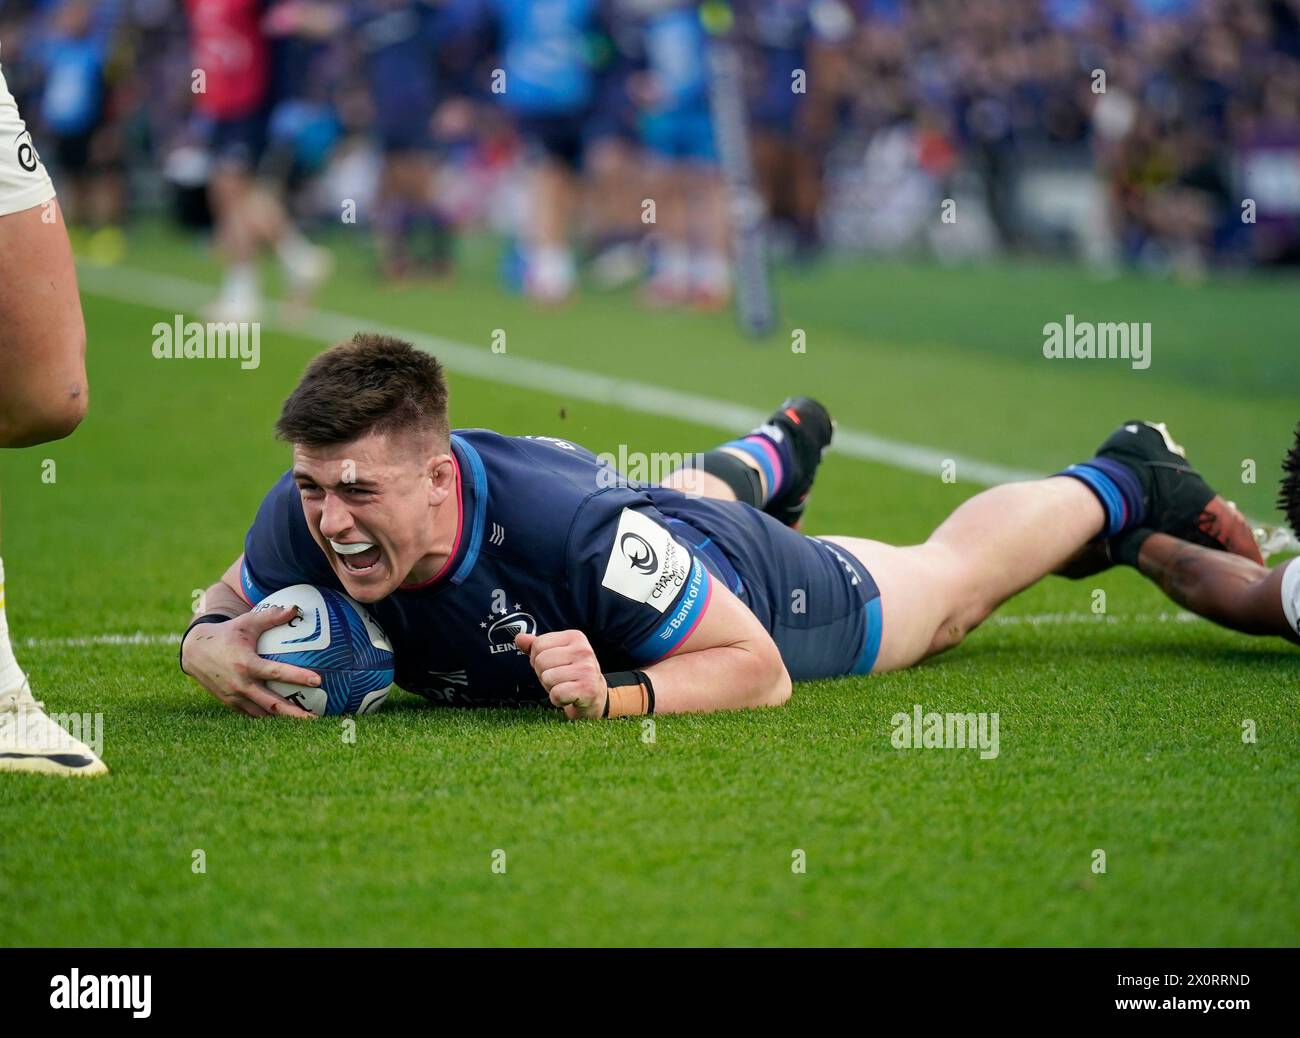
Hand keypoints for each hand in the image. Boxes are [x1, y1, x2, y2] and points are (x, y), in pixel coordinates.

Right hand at [181, 606, 318, 717]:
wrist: (194, 650)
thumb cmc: (227, 633)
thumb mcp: (248, 622)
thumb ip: (272, 616)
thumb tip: (296, 608)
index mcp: (246, 663)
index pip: (277, 672)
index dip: (298, 677)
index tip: (318, 681)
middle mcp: (240, 683)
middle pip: (272, 703)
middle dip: (295, 712)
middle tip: (316, 717)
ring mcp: (234, 696)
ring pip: (263, 713)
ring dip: (283, 718)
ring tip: (304, 720)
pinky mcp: (229, 702)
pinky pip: (252, 713)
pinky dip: (268, 716)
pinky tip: (284, 717)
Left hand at [514, 629, 607, 719]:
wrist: (595, 696)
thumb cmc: (571, 674)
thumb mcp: (555, 655)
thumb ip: (537, 646)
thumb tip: (519, 638)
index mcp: (575, 636)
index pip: (538, 644)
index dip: (537, 659)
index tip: (551, 666)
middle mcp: (583, 650)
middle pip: (540, 661)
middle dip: (543, 674)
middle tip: (558, 678)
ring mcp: (587, 669)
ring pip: (547, 678)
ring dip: (550, 687)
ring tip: (564, 686)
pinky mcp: (587, 689)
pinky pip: (556, 694)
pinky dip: (557, 700)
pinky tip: (568, 697)